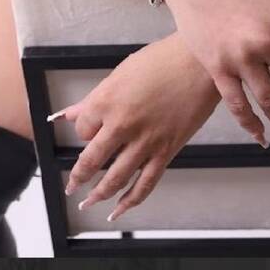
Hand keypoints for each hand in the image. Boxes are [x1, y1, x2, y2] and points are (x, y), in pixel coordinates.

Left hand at [55, 32, 224, 221]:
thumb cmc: (163, 60)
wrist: (200, 63)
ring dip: (98, 195)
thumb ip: (95, 98)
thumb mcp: (122, 72)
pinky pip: (144, 184)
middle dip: (78, 176)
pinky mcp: (165, 152)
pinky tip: (118, 210)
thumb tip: (69, 113)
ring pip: (114, 179)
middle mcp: (122, 124)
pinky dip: (129, 202)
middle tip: (72, 185)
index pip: (82, 129)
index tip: (88, 131)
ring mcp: (144, 142)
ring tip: (88, 202)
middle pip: (91, 160)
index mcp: (107, 100)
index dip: (83, 131)